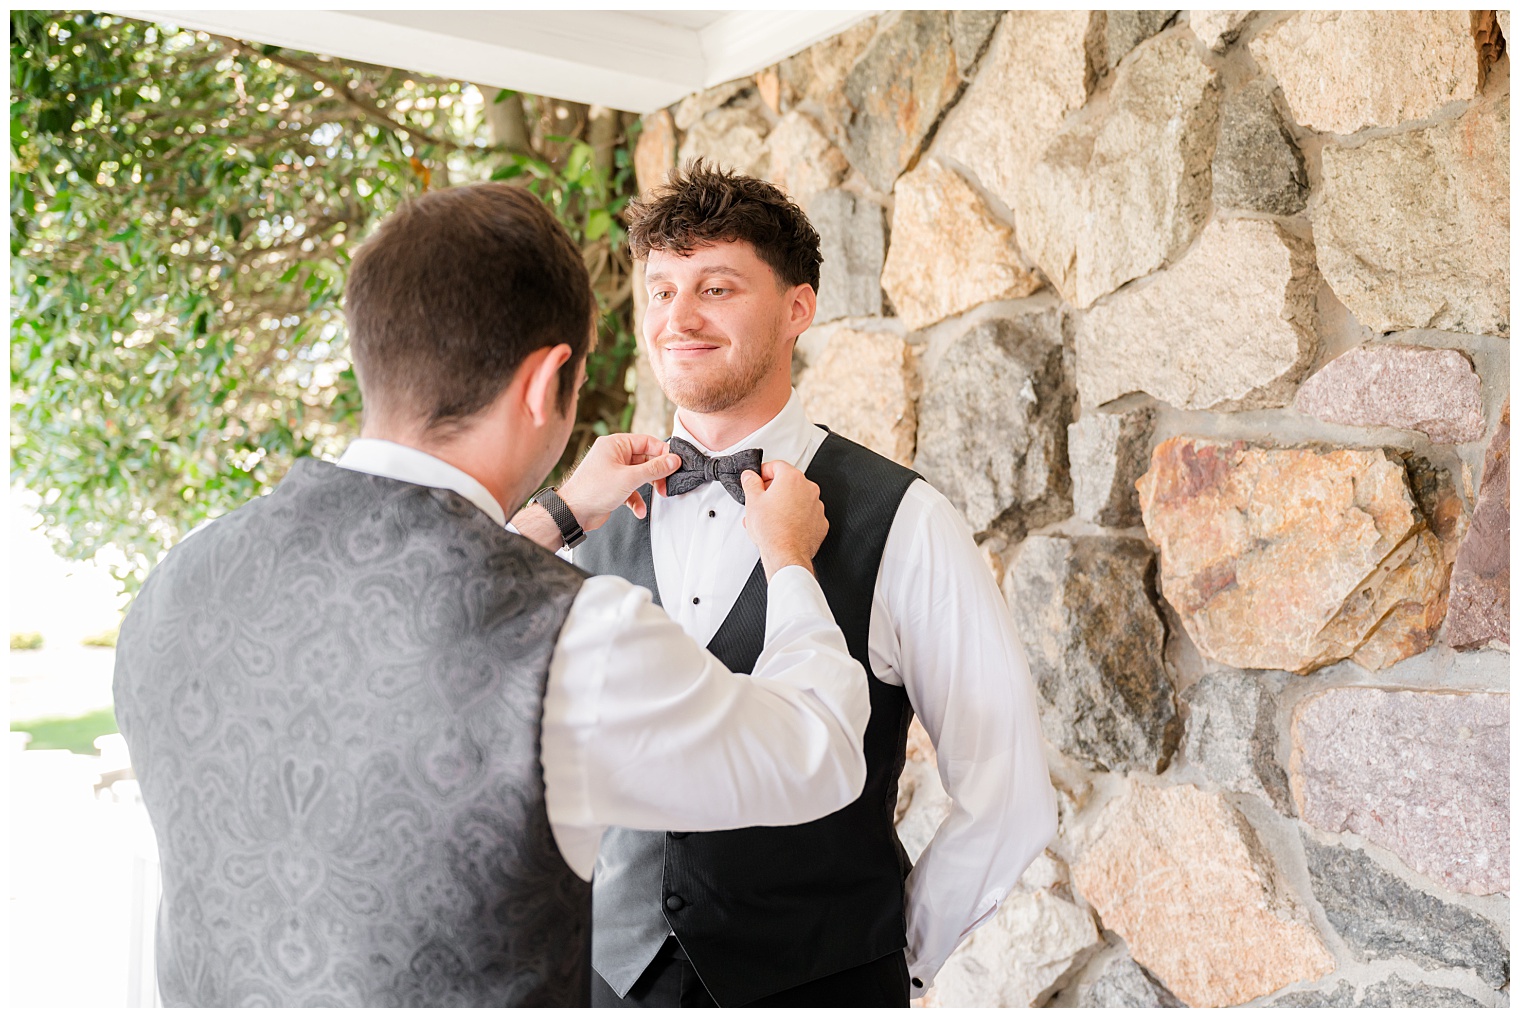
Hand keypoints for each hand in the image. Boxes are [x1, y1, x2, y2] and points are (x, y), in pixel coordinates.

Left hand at [557, 433, 680, 529]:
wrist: (573, 513)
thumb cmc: (592, 490)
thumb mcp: (629, 478)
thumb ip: (654, 469)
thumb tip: (673, 460)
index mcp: (615, 444)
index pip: (646, 441)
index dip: (663, 452)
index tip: (675, 463)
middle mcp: (613, 455)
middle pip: (645, 459)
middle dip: (657, 473)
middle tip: (668, 483)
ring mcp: (613, 471)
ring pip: (640, 475)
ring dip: (649, 486)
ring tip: (659, 494)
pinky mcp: (613, 486)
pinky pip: (631, 489)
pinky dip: (637, 499)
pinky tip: (639, 510)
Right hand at [741, 461, 827, 578]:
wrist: (786, 554)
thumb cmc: (772, 530)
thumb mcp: (752, 501)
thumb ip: (751, 482)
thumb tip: (750, 476)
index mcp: (792, 479)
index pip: (776, 465)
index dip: (763, 472)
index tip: (758, 480)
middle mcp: (808, 489)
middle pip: (788, 482)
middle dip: (773, 489)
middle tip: (761, 500)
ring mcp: (817, 505)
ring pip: (798, 498)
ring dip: (785, 503)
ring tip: (770, 517)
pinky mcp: (820, 521)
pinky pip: (806, 514)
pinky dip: (797, 517)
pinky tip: (784, 525)